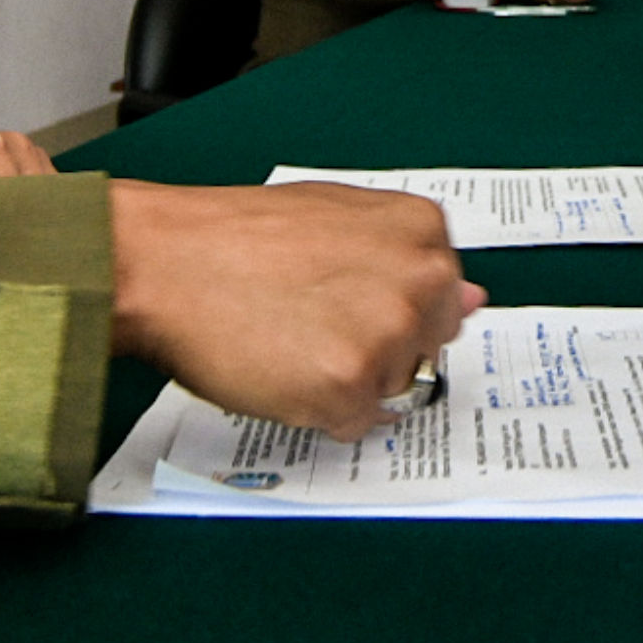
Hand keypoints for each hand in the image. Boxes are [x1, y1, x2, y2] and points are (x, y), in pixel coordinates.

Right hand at [107, 178, 486, 438]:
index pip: (444, 301)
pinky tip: (280, 369)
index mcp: (421, 230)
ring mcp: (387, 333)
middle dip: (378, 349)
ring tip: (288, 337)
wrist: (166, 262)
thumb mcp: (339, 220)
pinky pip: (353, 422)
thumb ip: (407, 258)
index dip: (388, 309)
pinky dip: (318, 410)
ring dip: (346, 381)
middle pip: (425, 350)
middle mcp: (419, 279)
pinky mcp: (350, 385)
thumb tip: (476, 299)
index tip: (345, 301)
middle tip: (311, 322)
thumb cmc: (239, 238)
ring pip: (389, 390)